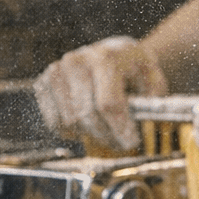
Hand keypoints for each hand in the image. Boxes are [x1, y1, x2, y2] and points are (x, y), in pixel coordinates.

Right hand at [34, 36, 167, 150]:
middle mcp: (76, 62)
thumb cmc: (136, 70)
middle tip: (122, 144)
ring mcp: (56, 72)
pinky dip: (72, 131)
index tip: (131, 143)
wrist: (115, 54)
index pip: (108, 103)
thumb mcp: (154, 79)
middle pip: (86, 115)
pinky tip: (89, 124)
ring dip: (90, 135)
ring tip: (108, 132)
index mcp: (107, 58)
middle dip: (106, 136)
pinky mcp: (43, 83)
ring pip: (69, 121)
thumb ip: (153, 100)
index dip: (119, 128)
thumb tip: (150, 124)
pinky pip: (53, 122)